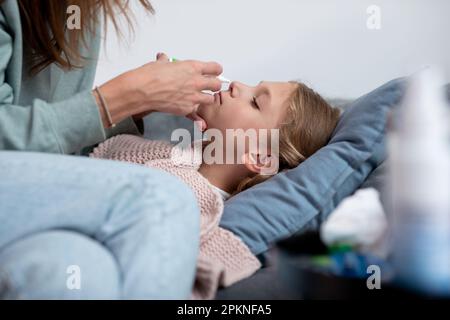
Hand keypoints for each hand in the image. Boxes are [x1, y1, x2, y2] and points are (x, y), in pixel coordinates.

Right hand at [96, 53, 222, 128]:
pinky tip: (197, 117)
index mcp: (192, 67)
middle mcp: (196, 82)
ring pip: (211, 99)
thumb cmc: (150, 76)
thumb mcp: (160, 63)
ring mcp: (193, 97)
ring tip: (199, 99)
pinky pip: (198, 113)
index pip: (215, 68)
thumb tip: (163, 58)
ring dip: (206, 99)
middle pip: (216, 84)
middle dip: (214, 85)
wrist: (142, 91)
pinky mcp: (187, 109)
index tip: (214, 72)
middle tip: (209, 86)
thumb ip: (165, 61)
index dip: (215, 70)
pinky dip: (197, 115)